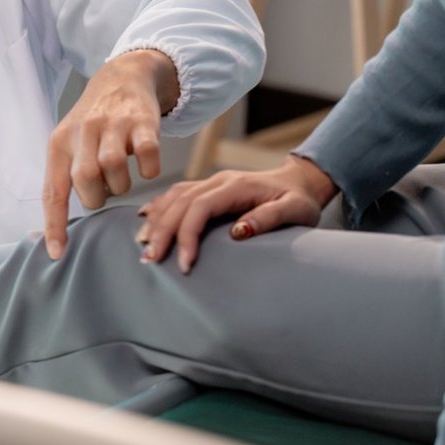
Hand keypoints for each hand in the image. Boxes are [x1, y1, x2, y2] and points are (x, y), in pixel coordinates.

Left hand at [42, 49, 177, 259]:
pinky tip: (146, 166)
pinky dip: (148, 169)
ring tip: (122, 178)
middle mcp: (83, 132)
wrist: (123, 77)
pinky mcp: (142, 121)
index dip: (54, 224)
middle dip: (97, 197)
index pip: (53, 190)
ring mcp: (113, 124)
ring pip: (113, 168)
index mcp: (60, 143)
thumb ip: (66, 178)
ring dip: (121, 185)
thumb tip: (61, 227)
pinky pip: (145, 154)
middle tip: (105, 190)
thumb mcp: (70, 144)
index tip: (57, 254)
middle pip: (85, 180)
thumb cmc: (93, 124)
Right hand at [138, 156, 337, 273]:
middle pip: (179, 203)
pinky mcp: (206, 188)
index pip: (200, 207)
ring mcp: (210, 182)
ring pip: (173, 197)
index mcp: (236, 186)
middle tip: (150, 260)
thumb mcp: (295, 211)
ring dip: (156, 221)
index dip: (187, 234)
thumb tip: (238, 232)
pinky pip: (175, 194)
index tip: (184, 263)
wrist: (300, 181)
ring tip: (143, 245)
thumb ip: (269, 219)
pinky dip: (158, 206)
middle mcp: (217, 181)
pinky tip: (145, 218)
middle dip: (162, 232)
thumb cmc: (300, 200)